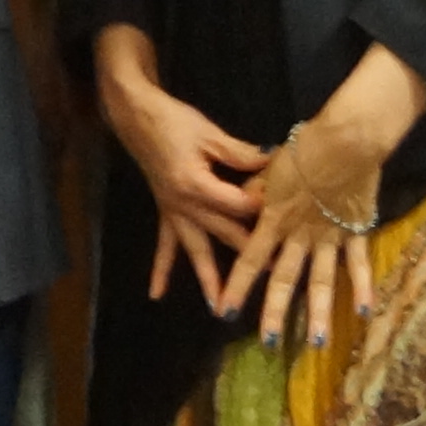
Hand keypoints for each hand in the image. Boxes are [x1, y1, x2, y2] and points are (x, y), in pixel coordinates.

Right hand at [98, 37, 270, 302]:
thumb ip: (242, 154)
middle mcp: (184, 205)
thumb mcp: (211, 134)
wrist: (136, 117)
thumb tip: (275, 163)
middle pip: (224, 233)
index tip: (290, 213)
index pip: (239, 204)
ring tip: (219, 308)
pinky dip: (160, 270)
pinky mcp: (165, 211)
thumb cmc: (173, 121)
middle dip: (249, 256)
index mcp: (197, 185)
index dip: (264, 207)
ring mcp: (173, 212)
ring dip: (208, 280)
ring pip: (195, 250)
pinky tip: (157, 294)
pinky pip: (163, 245)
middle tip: (274, 277)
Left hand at [224, 107, 395, 347]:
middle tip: (269, 343)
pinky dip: (362, 287)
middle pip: (285, 279)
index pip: (250, 259)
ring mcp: (330, 237)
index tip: (225, 312)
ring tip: (317, 343)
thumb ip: (253, 192)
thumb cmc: (304, 148)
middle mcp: (300, 236)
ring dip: (320, 314)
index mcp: (275, 219)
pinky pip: (358, 264)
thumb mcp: (268, 169)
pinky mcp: (355, 232)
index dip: (237, 287)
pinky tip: (365, 313)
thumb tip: (237, 207)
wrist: (347, 139)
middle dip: (276, 313)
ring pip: (322, 281)